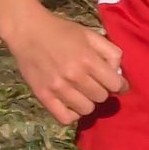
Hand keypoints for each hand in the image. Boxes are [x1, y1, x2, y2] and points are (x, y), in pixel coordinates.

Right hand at [4, 10, 128, 125]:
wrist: (28, 31)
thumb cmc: (62, 31)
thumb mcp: (90, 35)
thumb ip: (110, 52)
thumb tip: (118, 74)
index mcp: (88, 59)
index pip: (115, 84)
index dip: (120, 85)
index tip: (117, 84)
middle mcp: (74, 75)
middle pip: (102, 97)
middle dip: (102, 90)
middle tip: (95, 83)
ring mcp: (58, 88)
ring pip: (86, 109)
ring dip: (88, 102)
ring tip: (82, 92)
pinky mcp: (44, 96)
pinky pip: (65, 118)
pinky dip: (72, 114)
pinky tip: (72, 104)